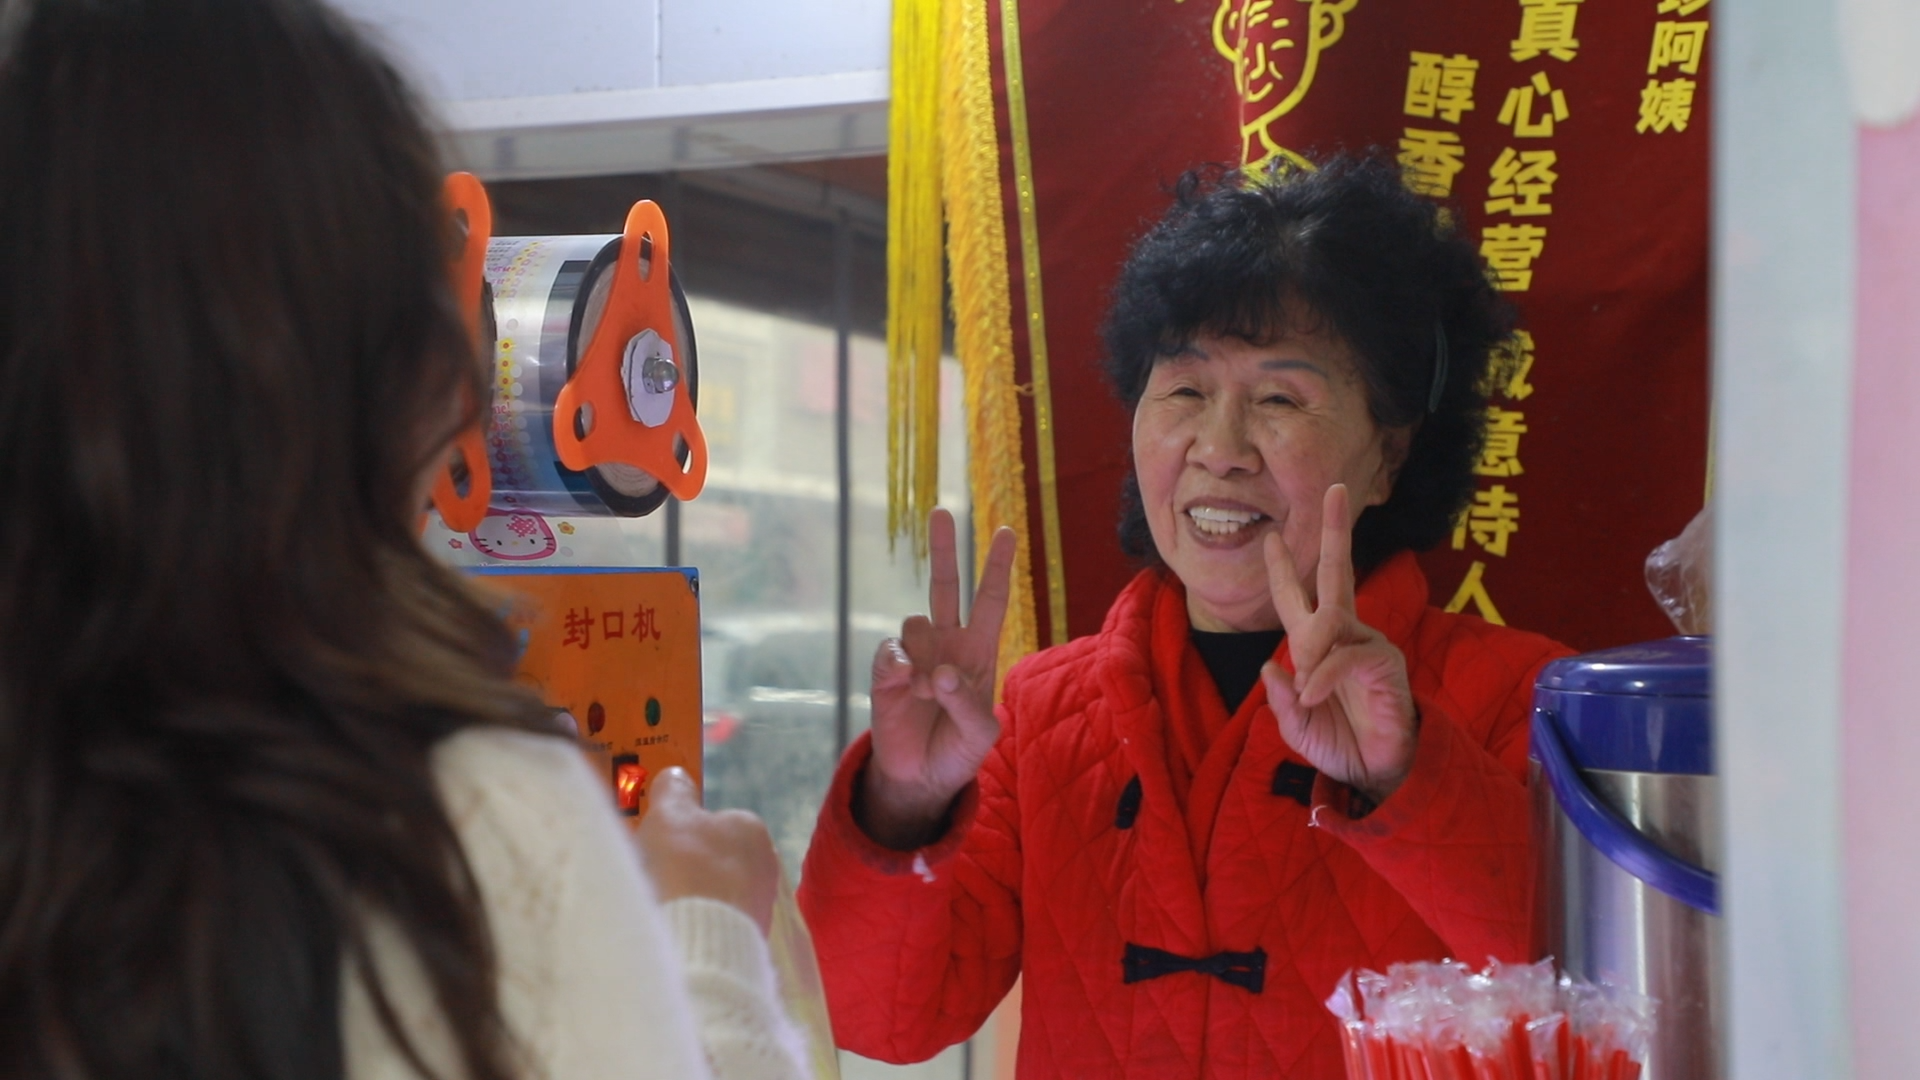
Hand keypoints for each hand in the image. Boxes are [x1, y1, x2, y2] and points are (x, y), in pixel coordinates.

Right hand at [635, 767, 780, 936]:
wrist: (698, 942)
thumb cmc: (685, 867)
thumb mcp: (669, 815)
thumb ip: (673, 791)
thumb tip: (676, 775)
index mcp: (752, 828)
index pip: (717, 821)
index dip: (683, 830)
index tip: (659, 843)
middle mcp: (766, 866)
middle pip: (717, 859)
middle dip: (689, 866)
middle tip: (655, 874)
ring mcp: (760, 908)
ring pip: (717, 895)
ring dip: (693, 898)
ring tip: (661, 906)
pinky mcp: (749, 942)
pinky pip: (715, 925)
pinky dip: (696, 924)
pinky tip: (675, 929)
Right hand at [858, 508, 1017, 849]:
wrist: (921, 777)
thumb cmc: (959, 751)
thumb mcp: (979, 733)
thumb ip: (966, 702)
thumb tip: (938, 672)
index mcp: (978, 652)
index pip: (990, 601)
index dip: (997, 567)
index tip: (1005, 531)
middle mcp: (947, 644)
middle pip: (945, 586)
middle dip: (944, 549)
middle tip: (942, 511)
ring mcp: (915, 654)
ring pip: (916, 622)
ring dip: (923, 656)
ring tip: (926, 694)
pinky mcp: (886, 671)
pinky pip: (890, 651)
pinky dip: (898, 668)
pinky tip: (905, 689)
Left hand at [1260, 484, 1418, 803]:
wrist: (1374, 773)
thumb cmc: (1337, 745)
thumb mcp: (1295, 725)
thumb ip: (1282, 699)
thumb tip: (1272, 664)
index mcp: (1316, 646)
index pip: (1298, 600)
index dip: (1284, 570)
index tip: (1270, 538)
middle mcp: (1343, 636)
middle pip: (1337, 574)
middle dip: (1333, 533)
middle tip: (1335, 490)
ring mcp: (1366, 644)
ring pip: (1332, 620)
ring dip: (1312, 651)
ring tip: (1309, 690)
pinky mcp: (1385, 662)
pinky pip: (1345, 655)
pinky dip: (1324, 674)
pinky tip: (1314, 696)